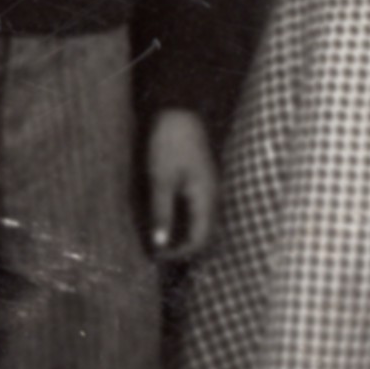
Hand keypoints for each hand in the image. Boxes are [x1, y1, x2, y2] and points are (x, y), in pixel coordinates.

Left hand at [145, 109, 218, 262]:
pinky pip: (198, 211)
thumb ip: (161, 213)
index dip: (179, 254)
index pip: (199, 240)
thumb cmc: (168, 144)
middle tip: (158, 253)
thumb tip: (160, 245)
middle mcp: (213, 197)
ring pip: (202, 224)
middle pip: (204, 236)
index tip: (156, 256)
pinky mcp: (202, 182)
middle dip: (183, 249)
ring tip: (161, 239)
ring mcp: (209, 189)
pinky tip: (168, 219)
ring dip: (184, 236)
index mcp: (206, 199)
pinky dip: (184, 222)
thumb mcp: (160, 180)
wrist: (178, 112)